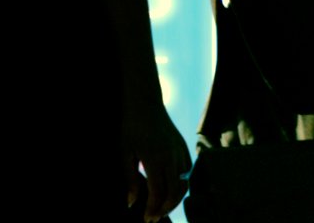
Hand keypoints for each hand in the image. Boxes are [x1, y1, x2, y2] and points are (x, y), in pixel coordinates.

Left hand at [119, 89, 189, 219]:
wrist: (144, 102)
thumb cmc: (130, 127)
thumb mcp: (125, 153)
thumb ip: (130, 179)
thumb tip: (131, 202)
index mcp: (155, 159)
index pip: (158, 192)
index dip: (153, 208)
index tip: (147, 219)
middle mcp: (171, 156)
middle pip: (175, 191)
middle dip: (165, 208)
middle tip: (154, 218)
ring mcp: (180, 151)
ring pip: (184, 183)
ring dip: (175, 199)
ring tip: (162, 207)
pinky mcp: (183, 146)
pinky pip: (188, 171)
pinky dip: (182, 184)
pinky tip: (172, 190)